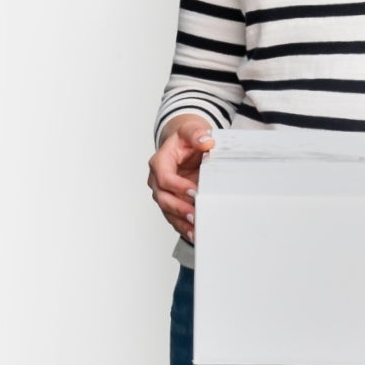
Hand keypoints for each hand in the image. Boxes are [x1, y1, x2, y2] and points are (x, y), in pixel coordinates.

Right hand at [147, 115, 214, 242]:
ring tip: (195, 230)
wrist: (185, 146)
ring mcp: (163, 193)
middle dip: (179, 208)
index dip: (178, 186)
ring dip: (181, 222)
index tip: (194, 192)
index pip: (164, 177)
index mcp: (160, 162)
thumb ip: (197, 134)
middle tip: (195, 214)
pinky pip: (174, 218)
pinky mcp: (171, 202)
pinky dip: (183, 227)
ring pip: (168, 211)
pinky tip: (195, 234)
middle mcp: (157, 179)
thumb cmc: (186, 140)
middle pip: (163, 198)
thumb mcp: (190, 130)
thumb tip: (206, 141)